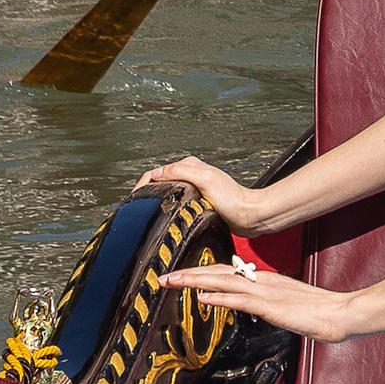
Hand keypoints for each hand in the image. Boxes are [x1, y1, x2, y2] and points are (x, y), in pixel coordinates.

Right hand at [136, 154, 257, 234]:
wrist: (249, 216)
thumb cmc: (233, 200)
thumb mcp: (205, 180)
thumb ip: (181, 172)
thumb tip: (157, 173)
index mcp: (190, 166)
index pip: (158, 171)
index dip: (143, 183)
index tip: (134, 197)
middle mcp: (192, 175)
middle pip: (160, 181)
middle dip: (146, 192)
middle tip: (136, 207)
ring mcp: (195, 189)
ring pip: (167, 192)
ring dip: (156, 200)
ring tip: (146, 213)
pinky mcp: (198, 203)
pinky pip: (176, 203)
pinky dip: (167, 208)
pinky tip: (166, 217)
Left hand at [163, 262, 356, 338]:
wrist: (338, 314)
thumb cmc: (315, 312)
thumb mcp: (284, 305)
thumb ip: (264, 302)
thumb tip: (246, 302)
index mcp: (263, 281)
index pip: (225, 273)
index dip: (201, 273)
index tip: (180, 275)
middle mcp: (261, 282)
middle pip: (218, 273)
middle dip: (189, 274)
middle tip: (164, 276)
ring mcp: (265, 292)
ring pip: (223, 282)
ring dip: (196, 281)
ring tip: (173, 281)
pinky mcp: (270, 306)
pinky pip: (240, 300)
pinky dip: (220, 298)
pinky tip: (203, 298)